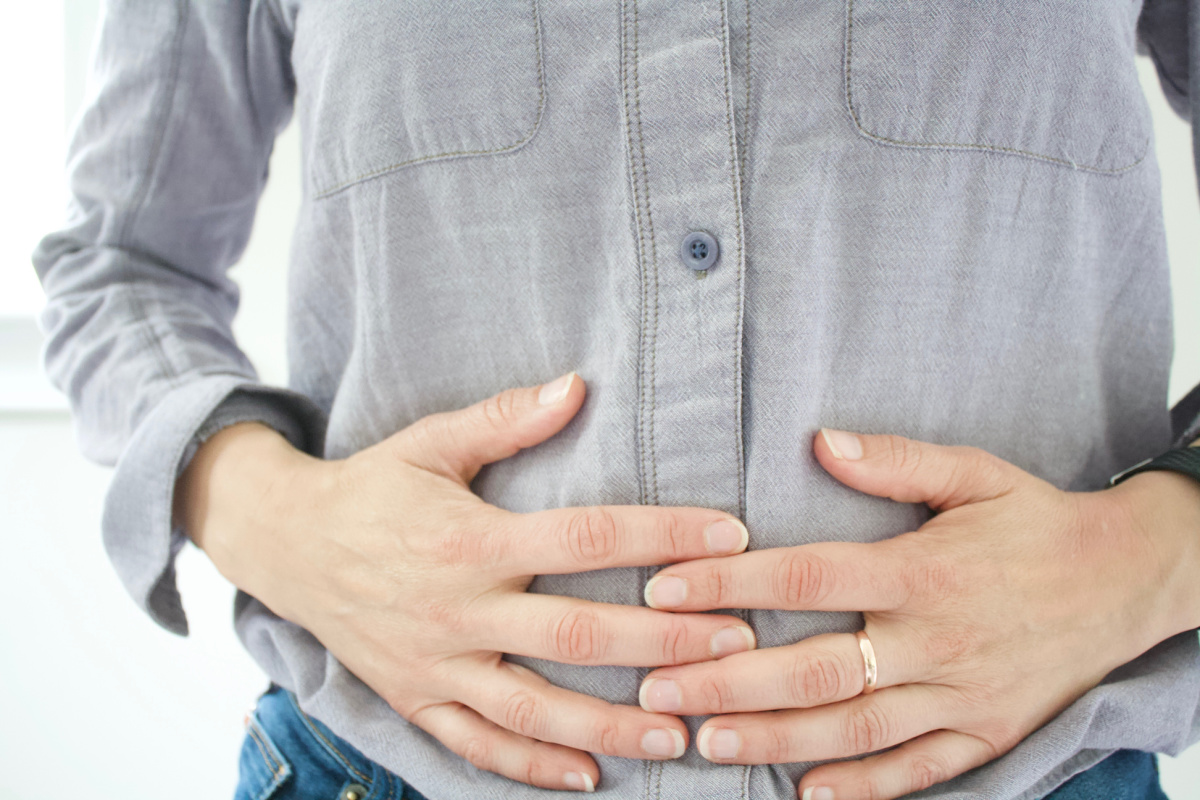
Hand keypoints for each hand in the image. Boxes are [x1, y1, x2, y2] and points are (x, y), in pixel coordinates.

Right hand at [176, 372, 756, 791]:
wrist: (283, 542)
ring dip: (614, 727)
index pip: (586, 538)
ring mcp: (435, 664)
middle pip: (576, 635)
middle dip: (664, 642)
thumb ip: (506, 418)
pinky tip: (592, 777)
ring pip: (535, 709)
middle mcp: (456, 609)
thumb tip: (579, 385)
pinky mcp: (415, 700)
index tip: (729, 535)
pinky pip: (477, 745)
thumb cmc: (370, 486)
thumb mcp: (430, 441)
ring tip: (686, 732)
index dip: (662, 536)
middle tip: (739, 642)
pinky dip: (532, 768)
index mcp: (470, 539)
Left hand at [635, 430, 1199, 798]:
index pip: (810, 578)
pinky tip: (805, 794)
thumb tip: (821, 441)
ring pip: (855, 727)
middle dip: (729, 680)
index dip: (732, 582)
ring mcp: (963, 695)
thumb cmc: (1038, 521)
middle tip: (656, 687)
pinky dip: (862, 787)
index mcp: (926, 571)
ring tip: (704, 741)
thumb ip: (897, 459)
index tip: (665, 585)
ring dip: (775, 739)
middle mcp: (939, 640)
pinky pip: (918, 770)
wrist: (1131, 580)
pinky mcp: (986, 733)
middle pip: (818, 667)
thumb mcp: (978, 473)